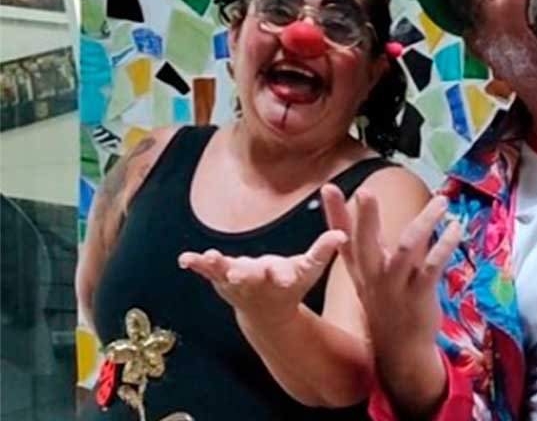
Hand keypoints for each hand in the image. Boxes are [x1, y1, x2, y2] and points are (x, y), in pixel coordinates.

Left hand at [177, 230, 346, 327]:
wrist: (266, 313)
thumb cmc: (292, 284)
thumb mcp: (309, 268)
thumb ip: (323, 250)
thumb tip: (342, 233)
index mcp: (281, 277)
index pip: (284, 274)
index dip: (283, 275)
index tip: (283, 277)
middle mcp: (257, 280)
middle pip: (251, 276)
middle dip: (245, 274)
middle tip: (238, 274)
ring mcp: (236, 281)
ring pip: (225, 273)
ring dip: (216, 266)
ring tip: (207, 258)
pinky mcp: (221, 278)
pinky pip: (206, 271)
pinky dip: (196, 264)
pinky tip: (184, 259)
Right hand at [322, 185, 459, 414]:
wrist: (400, 350)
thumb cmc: (385, 303)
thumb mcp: (367, 275)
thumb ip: (364, 243)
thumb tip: (357, 214)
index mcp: (360, 269)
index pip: (342, 237)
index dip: (334, 213)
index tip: (327, 188)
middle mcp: (373, 276)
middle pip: (365, 243)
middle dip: (365, 218)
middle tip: (365, 192)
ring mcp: (396, 286)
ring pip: (406, 248)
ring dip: (425, 222)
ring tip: (442, 201)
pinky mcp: (419, 294)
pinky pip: (432, 266)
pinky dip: (445, 245)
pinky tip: (455, 228)